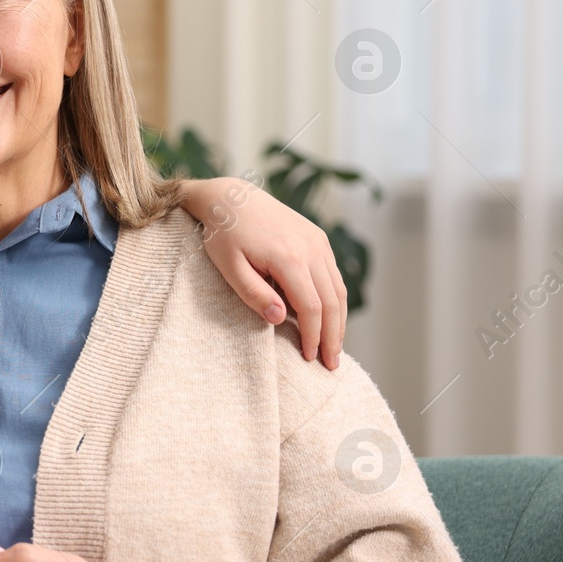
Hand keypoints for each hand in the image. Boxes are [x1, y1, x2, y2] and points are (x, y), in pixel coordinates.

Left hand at [184, 176, 346, 368]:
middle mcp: (311, 249)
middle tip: (331, 364)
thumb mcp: (229, 267)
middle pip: (332, 301)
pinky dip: (334, 300)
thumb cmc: (223, 234)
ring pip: (338, 289)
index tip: (309, 358)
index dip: (312, 336)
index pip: (311, 307)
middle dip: (332, 336)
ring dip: (339, 321)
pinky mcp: (317, 239)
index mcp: (289, 257)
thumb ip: (253, 294)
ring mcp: (317, 242)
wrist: (231, 197)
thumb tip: (280, 319)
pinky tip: (329, 319)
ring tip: (334, 348)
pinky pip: (333, 275)